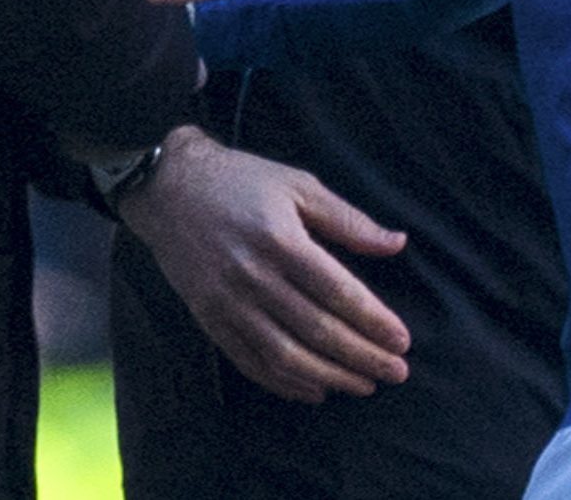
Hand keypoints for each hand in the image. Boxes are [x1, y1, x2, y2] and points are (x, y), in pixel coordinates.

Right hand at [116, 125, 411, 403]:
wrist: (168, 187)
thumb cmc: (241, 180)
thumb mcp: (299, 185)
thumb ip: (348, 220)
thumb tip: (397, 243)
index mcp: (280, 239)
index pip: (337, 292)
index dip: (372, 321)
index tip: (402, 341)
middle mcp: (253, 275)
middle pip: (316, 329)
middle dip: (361, 357)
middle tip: (396, 372)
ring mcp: (227, 301)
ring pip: (285, 354)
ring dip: (329, 376)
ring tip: (362, 385)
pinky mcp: (208, 318)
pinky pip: (249, 361)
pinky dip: (283, 383)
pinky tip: (314, 389)